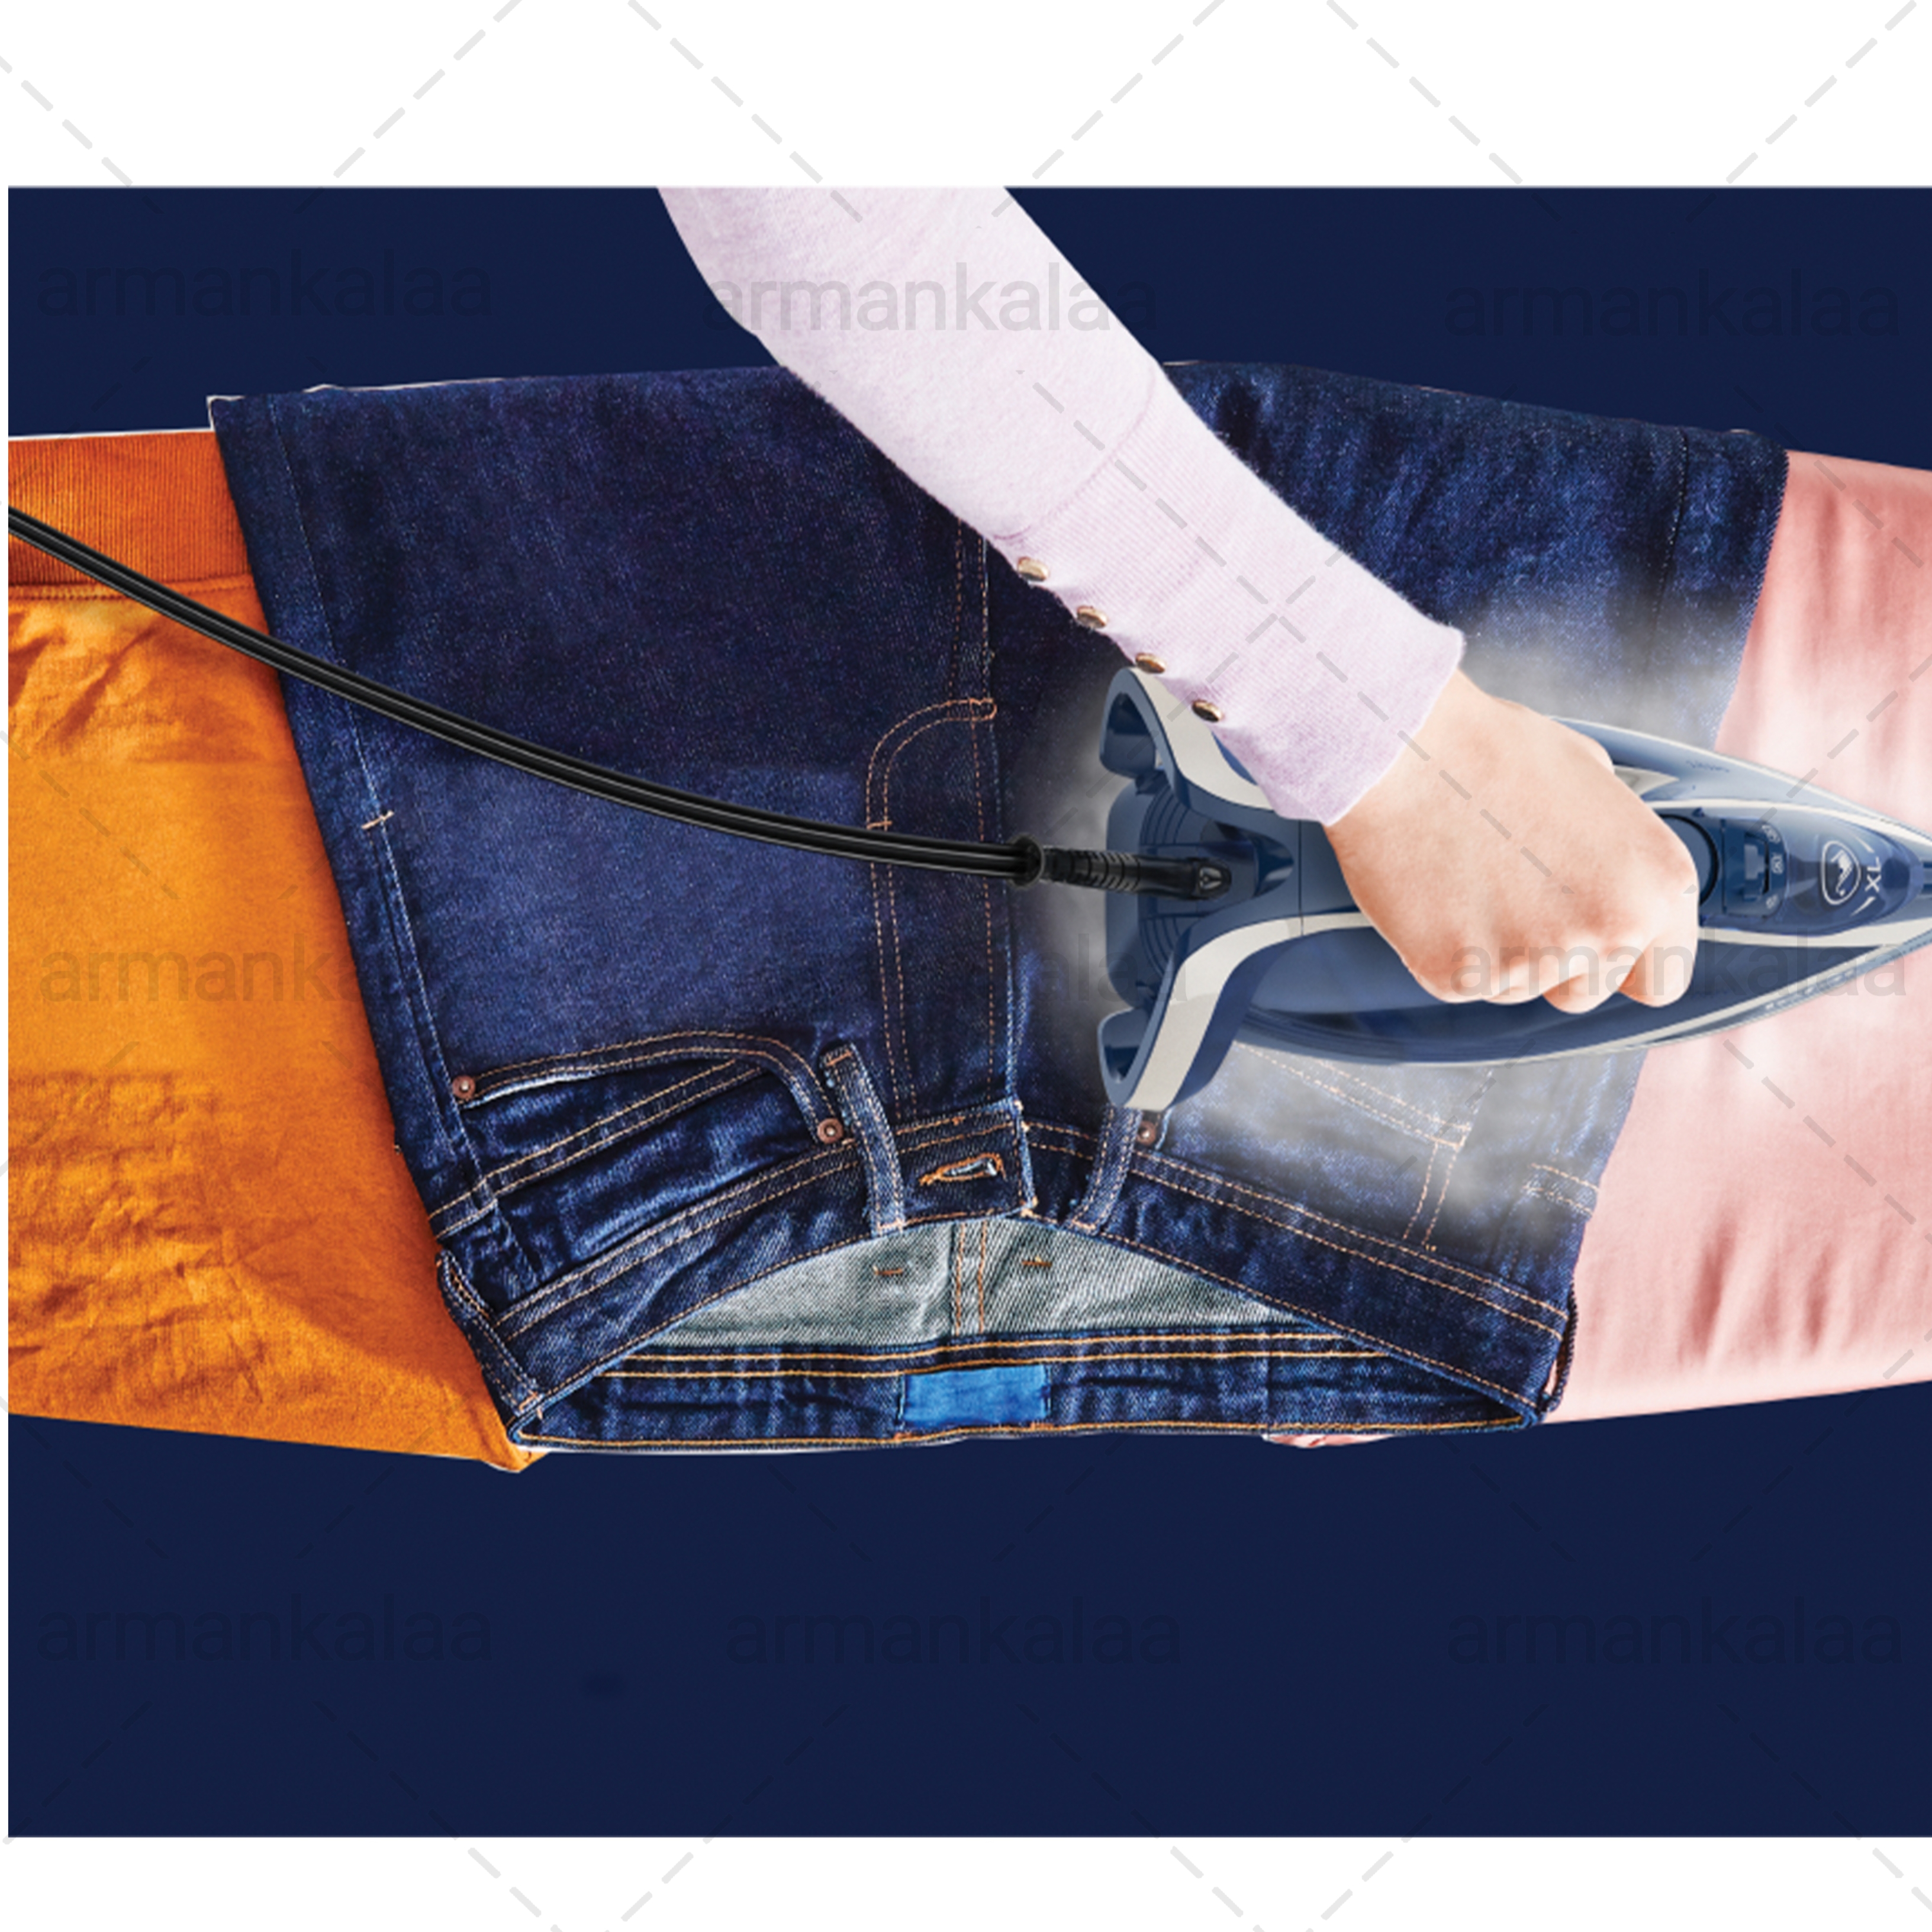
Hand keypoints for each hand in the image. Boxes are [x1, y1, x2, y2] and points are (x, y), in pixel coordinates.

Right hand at [1322, 669, 1701, 1011]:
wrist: (1404, 755)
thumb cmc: (1489, 753)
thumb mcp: (1592, 778)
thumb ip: (1616, 846)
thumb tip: (1604, 869)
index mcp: (1655, 883)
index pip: (1661, 978)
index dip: (1622, 962)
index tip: (1591, 942)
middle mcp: (1607, 929)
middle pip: (1582, 993)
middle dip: (1550, 958)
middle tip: (1512, 894)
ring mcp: (1533, 959)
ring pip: (1516, 989)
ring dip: (1495, 951)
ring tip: (1470, 879)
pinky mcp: (1461, 974)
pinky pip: (1460, 982)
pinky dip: (1444, 949)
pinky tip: (1438, 894)